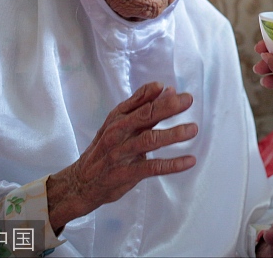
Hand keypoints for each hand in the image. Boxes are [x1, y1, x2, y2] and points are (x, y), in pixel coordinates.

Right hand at [46, 82, 196, 230]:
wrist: (80, 183)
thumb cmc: (103, 149)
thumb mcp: (117, 123)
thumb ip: (142, 105)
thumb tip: (168, 89)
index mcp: (118, 118)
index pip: (139, 102)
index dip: (157, 95)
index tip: (176, 91)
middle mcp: (118, 133)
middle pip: (145, 116)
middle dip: (168, 107)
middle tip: (188, 100)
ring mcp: (121, 153)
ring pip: (149, 140)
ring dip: (172, 134)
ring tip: (192, 129)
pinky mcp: (126, 173)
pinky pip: (152, 168)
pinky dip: (172, 164)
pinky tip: (189, 160)